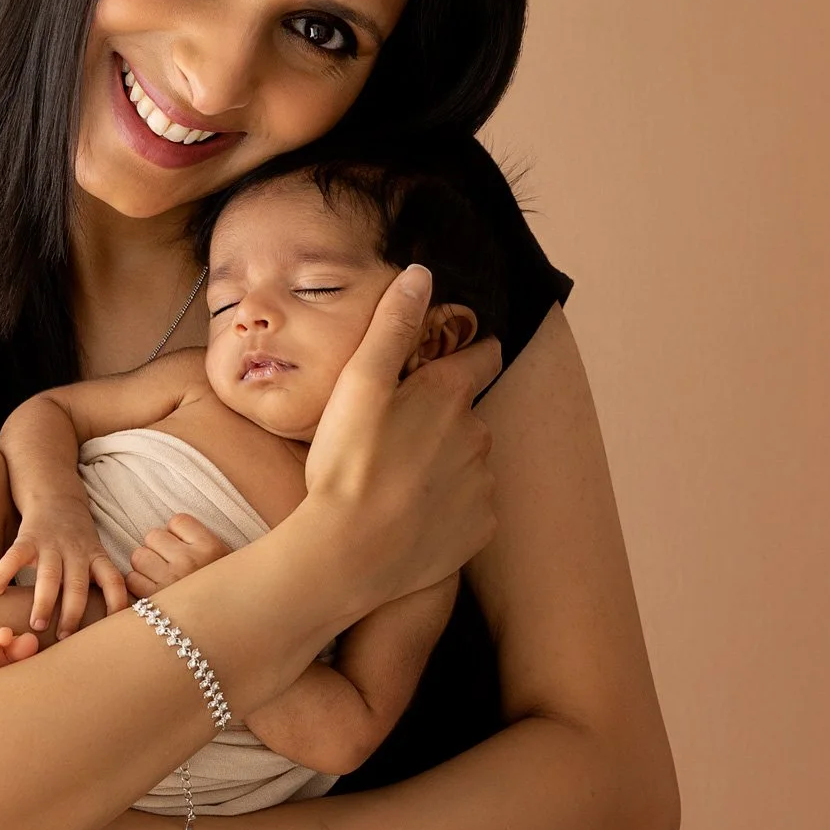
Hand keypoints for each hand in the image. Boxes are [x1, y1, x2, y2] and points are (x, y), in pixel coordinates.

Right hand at [0, 495, 129, 639]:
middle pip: (77, 584)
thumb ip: (100, 582)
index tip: (111, 629)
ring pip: (49, 576)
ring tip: (36, 626)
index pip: (113, 580)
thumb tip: (108, 626)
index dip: (116, 602)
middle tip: (64, 637)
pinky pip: (14, 557)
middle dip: (72, 613)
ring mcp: (51, 544)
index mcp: (96, 557)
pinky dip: (3, 573)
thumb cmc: (78, 539)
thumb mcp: (95, 554)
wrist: (56, 497)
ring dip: (44, 602)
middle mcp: (76, 551)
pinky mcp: (27, 538)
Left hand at [125, 512, 232, 598]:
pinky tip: (155, 594)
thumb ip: (201, 544)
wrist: (230, 633)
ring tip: (162, 580)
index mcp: (212, 548)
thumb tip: (170, 530)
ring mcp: (171, 583)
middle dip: (158, 549)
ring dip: (145, 567)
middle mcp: (191, 562)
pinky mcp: (154, 602)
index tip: (184, 549)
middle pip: (153, 536)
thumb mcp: (225, 564)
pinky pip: (132, 580)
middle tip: (171, 566)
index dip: (176, 535)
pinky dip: (138, 586)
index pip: (177, 521)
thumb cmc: (223, 595)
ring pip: (138, 556)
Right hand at [304, 264, 504, 609]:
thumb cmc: (347, 464)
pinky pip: (468, 506)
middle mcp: (480, 435)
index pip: (482, 355)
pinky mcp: (479, 529)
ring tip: (395, 477)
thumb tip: (420, 275)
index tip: (446, 358)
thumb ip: (391, 326)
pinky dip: (446, 505)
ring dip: (443, 462)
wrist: (349, 554)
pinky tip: (409, 512)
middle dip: (441, 416)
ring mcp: (483, 485)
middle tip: (394, 432)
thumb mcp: (358, 384)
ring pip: (467, 460)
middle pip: (466, 412)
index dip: (466, 352)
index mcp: (451, 395)